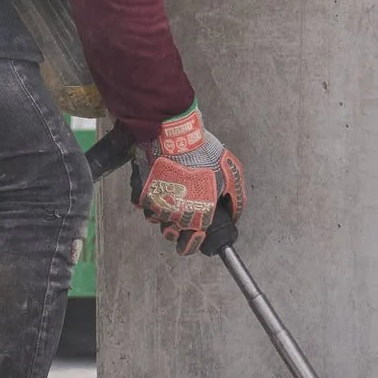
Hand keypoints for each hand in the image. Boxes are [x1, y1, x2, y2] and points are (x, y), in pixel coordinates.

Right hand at [131, 106, 244, 255]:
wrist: (175, 133)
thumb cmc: (203, 152)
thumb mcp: (231, 173)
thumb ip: (236, 198)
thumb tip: (235, 215)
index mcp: (199, 212)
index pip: (193, 242)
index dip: (194, 243)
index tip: (195, 238)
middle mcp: (175, 213)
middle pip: (171, 235)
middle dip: (176, 233)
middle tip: (179, 224)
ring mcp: (156, 203)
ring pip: (156, 221)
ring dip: (162, 216)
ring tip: (169, 204)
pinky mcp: (140, 191)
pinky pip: (142, 204)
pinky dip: (148, 200)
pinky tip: (156, 190)